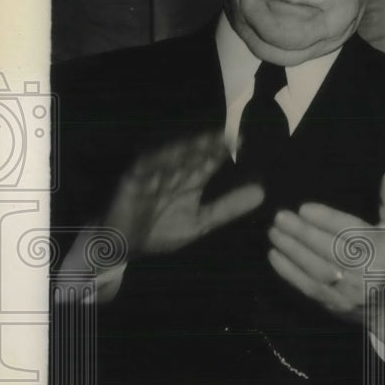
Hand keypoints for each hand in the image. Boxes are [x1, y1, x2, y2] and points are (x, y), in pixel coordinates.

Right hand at [103, 130, 263, 257]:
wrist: (123, 248)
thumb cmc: (160, 232)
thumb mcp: (200, 223)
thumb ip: (228, 208)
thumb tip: (262, 193)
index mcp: (190, 182)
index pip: (209, 162)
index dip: (223, 151)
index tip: (242, 141)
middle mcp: (173, 174)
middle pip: (191, 155)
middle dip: (207, 145)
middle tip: (226, 136)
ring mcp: (152, 176)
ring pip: (170, 158)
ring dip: (185, 150)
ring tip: (202, 142)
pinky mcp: (131, 183)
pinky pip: (143, 169)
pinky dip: (155, 162)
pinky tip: (168, 156)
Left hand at [268, 171, 384, 358]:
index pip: (352, 232)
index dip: (327, 220)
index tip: (304, 208)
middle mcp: (369, 272)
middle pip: (331, 249)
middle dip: (303, 233)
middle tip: (281, 217)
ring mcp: (350, 291)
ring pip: (316, 268)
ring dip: (292, 250)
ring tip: (274, 232)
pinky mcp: (334, 304)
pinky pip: (308, 287)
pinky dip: (289, 271)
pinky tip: (275, 255)